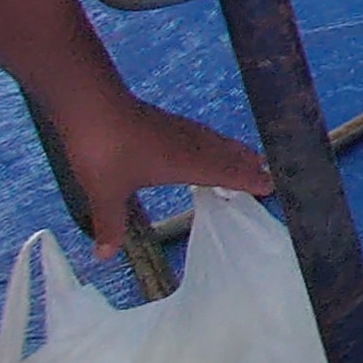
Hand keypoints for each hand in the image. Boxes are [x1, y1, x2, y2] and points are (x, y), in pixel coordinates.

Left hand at [40, 90, 272, 248]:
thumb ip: (110, 223)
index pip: (225, 173)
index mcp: (185, 163)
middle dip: (246, 163)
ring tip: (246, 155)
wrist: (92, 106)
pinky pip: (201, 133)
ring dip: (232, 150)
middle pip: (226, 154)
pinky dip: (212, 141)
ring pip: (214, 141)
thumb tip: (105, 256)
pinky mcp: (164, 120)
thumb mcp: (106, 193)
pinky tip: (204, 142)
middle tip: (266, 171)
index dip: (247, 180)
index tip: (269, 185)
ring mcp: (177, 129)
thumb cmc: (106, 151)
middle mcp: (189, 145)